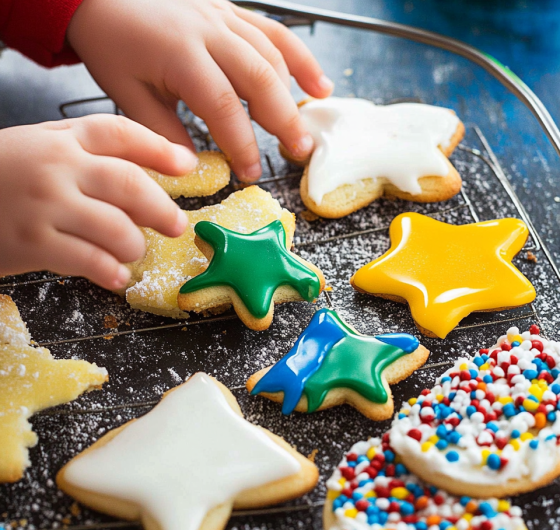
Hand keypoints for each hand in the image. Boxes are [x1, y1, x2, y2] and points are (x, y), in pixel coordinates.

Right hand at [0, 115, 196, 289]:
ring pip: (115, 228)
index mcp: (62, 138)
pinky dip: (111, 271)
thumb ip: (89, 153)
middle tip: (177, 224)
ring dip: (135, 245)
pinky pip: (88, 260)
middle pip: (129, 184)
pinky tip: (118, 275)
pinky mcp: (32, 242)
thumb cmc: (3, 175)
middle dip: (162, 208)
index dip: (160, 149)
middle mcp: (57, 167)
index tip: (188, 166)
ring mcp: (44, 205)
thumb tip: (147, 173)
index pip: (120, 135)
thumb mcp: (41, 146)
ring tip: (134, 250)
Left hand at [66, 0, 332, 181]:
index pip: (223, 106)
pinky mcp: (233, 11)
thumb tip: (192, 166)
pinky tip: (318, 84)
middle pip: (261, 78)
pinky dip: (300, 59)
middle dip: (283, 120)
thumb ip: (162, 131)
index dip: (242, 143)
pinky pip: (275, 32)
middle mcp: (210, 32)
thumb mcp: (127, 94)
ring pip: (273, 55)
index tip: (250, 173)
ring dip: (295, 95)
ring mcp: (225, 17)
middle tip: (297, 153)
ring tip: (306, 130)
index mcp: (181, 55)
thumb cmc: (111, 43)